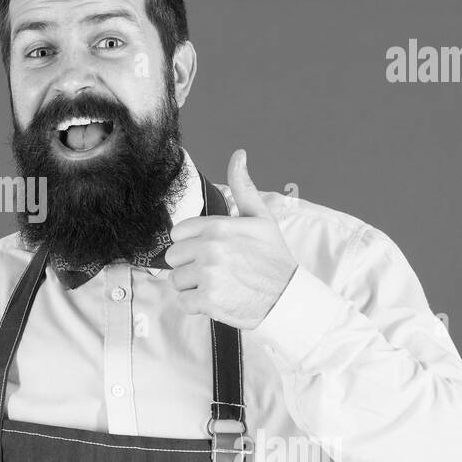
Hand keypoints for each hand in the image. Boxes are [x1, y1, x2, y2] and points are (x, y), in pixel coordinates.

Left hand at [164, 149, 297, 328]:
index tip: (209, 250)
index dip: (191, 244)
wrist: (289, 297)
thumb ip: (243, 187)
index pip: (178, 233)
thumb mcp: (261, 218)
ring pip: (176, 281)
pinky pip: (183, 302)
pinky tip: (218, 299)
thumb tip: (238, 155)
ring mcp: (208, 276)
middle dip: (189, 265)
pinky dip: (197, 306)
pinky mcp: (208, 301)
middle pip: (173, 257)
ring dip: (193, 286)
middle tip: (214, 270)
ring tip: (218, 284)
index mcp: (219, 227)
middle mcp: (211, 249)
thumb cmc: (274, 257)